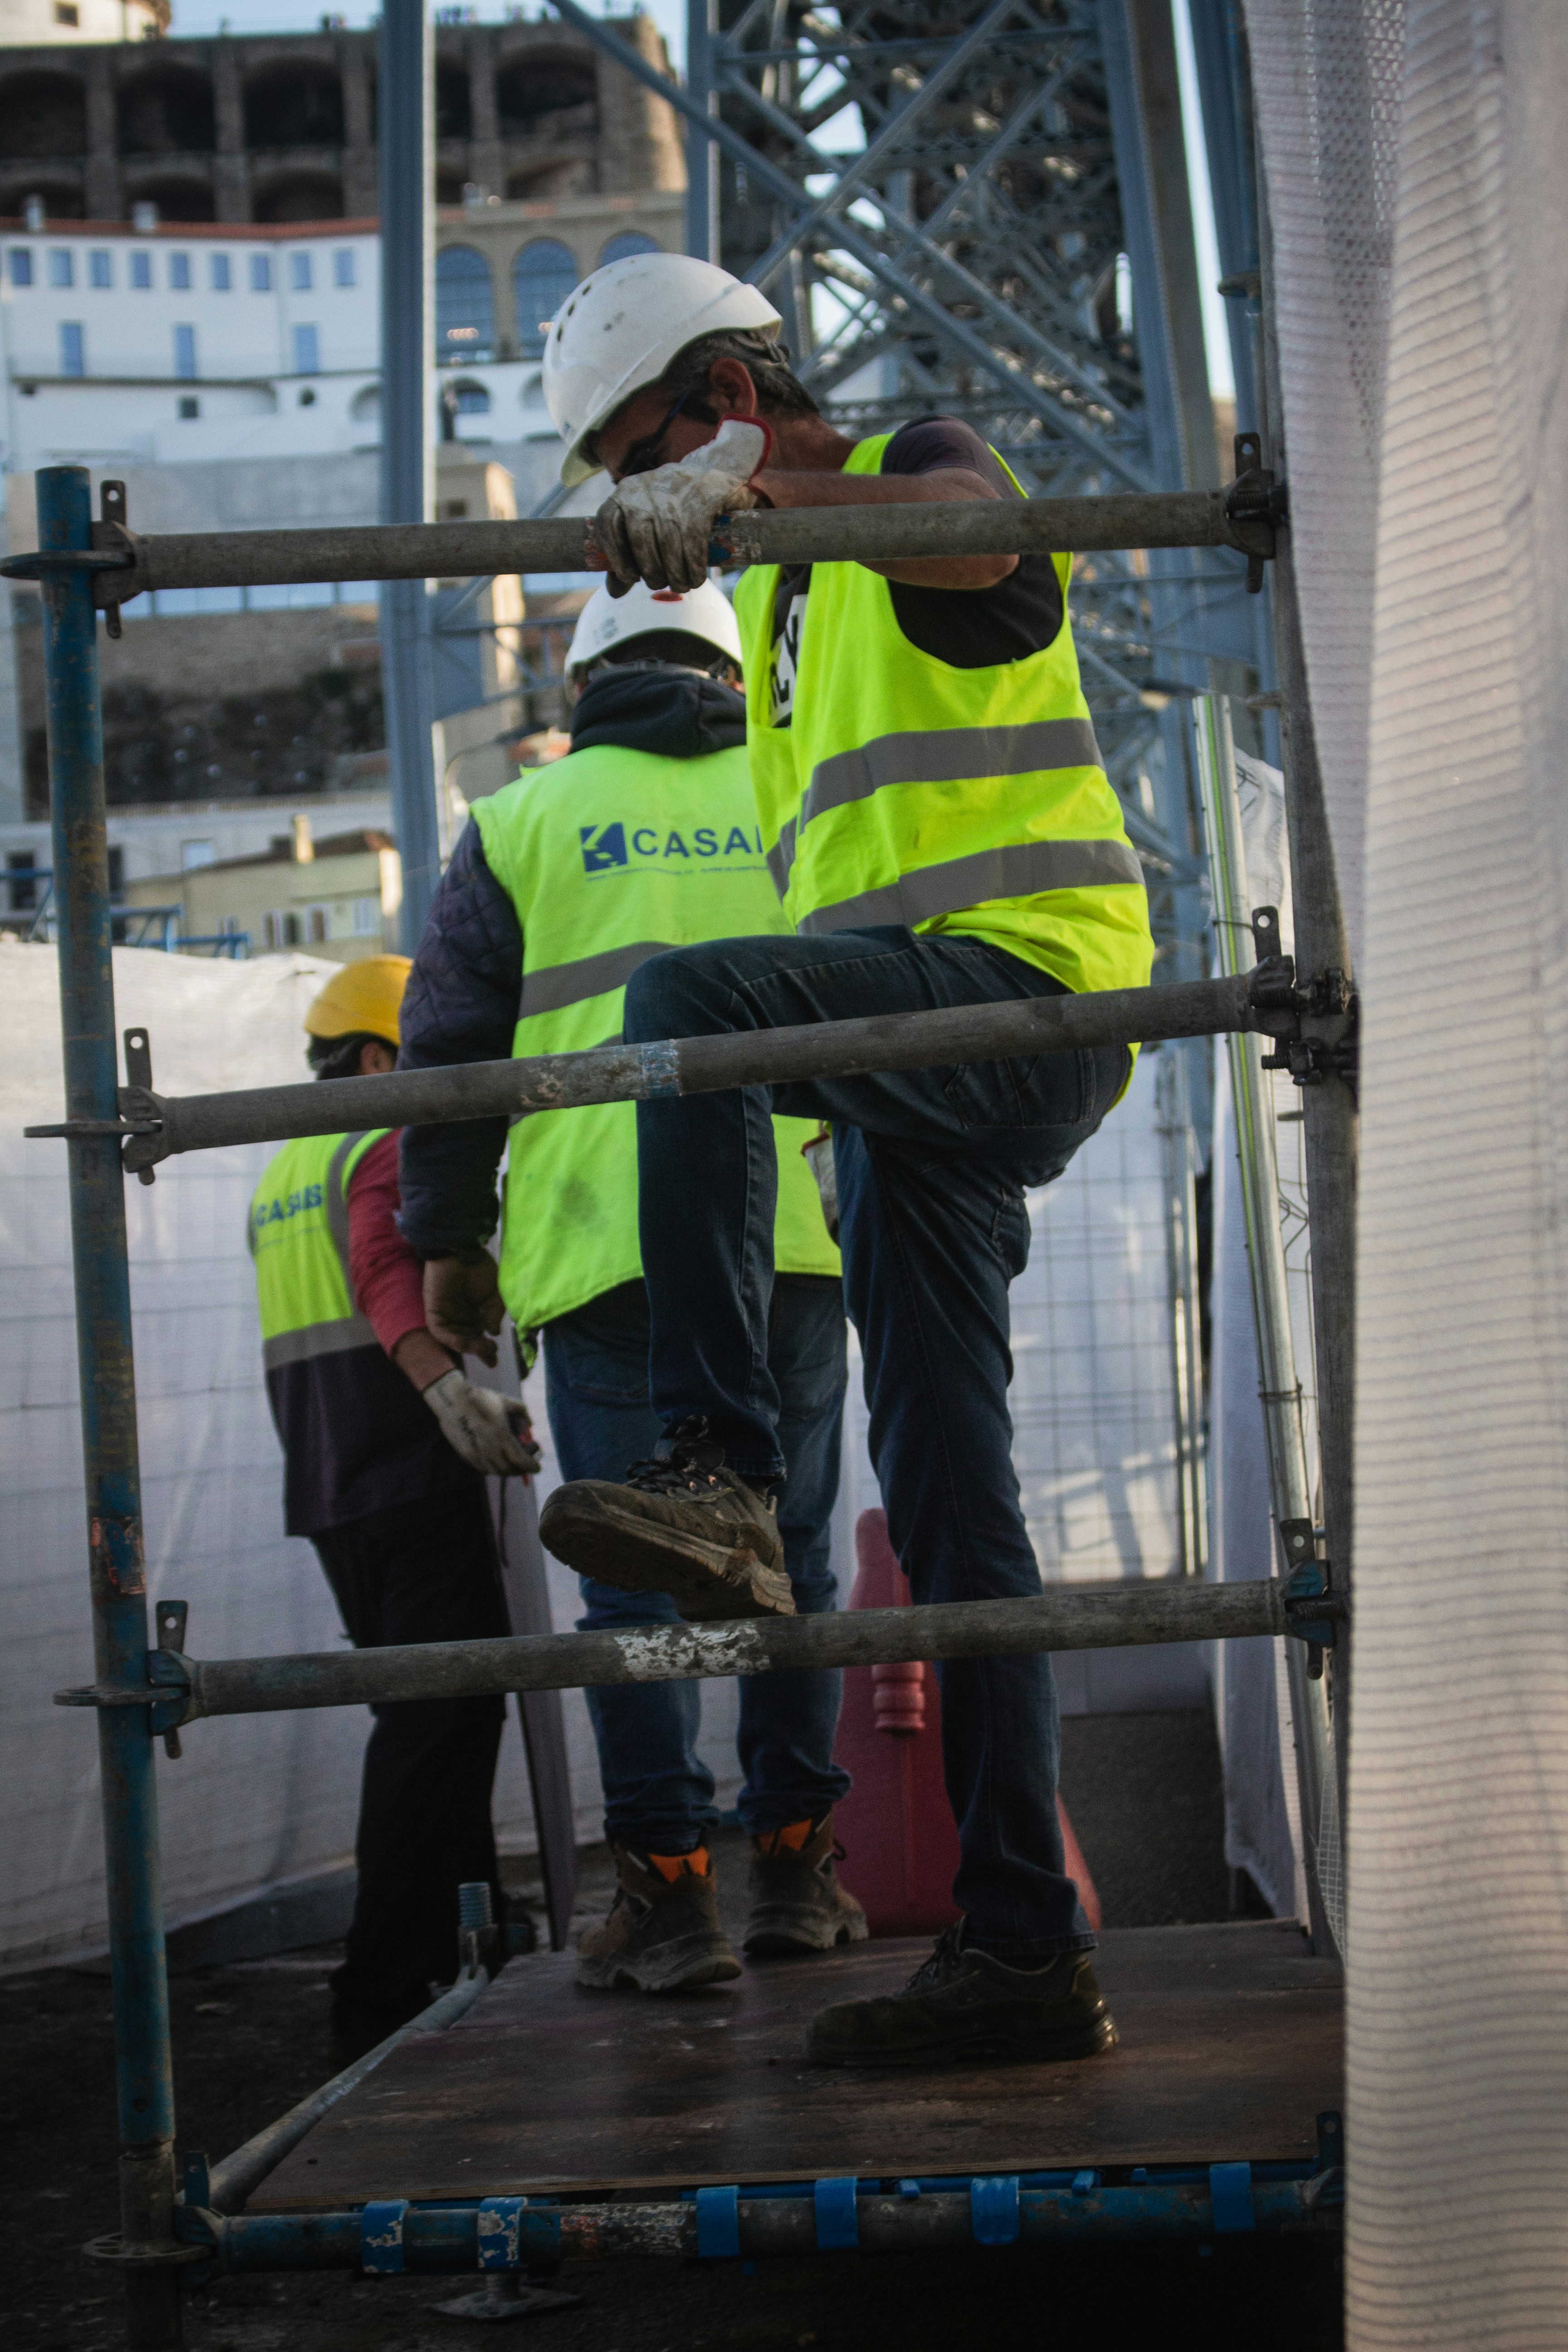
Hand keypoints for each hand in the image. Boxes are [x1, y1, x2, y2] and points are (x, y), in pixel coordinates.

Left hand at [423, 1251, 504, 1366]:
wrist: (460, 1250)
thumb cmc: (478, 1268)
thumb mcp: (495, 1293)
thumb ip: (494, 1313)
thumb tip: (495, 1333)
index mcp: (475, 1315)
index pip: (480, 1337)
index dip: (486, 1351)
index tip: (494, 1360)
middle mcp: (460, 1318)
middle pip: (468, 1341)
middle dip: (479, 1351)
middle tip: (491, 1355)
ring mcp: (447, 1316)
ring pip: (455, 1339)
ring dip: (468, 1347)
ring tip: (482, 1348)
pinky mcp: (434, 1312)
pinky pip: (440, 1331)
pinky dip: (451, 1338)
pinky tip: (464, 1341)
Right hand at [423, 1369, 542, 1477]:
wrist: (452, 1400)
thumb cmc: (482, 1398)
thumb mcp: (506, 1401)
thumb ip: (522, 1411)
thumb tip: (530, 1425)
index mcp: (501, 1435)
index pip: (520, 1460)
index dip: (531, 1466)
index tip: (538, 1468)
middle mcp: (489, 1448)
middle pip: (509, 1469)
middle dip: (521, 1470)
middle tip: (527, 1467)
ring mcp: (476, 1453)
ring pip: (495, 1471)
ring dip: (508, 1471)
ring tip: (514, 1466)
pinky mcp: (466, 1454)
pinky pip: (483, 1468)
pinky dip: (494, 1469)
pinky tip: (498, 1463)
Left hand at [592, 417, 769, 593]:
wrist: (712, 479)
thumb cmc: (673, 510)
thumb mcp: (647, 526)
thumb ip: (627, 556)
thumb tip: (614, 591)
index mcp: (625, 492)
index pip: (607, 523)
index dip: (616, 556)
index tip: (630, 577)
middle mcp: (645, 490)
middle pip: (640, 540)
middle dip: (651, 571)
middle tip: (661, 584)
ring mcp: (673, 492)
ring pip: (668, 544)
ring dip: (676, 574)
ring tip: (681, 585)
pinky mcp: (701, 499)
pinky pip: (693, 542)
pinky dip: (694, 566)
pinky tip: (696, 578)